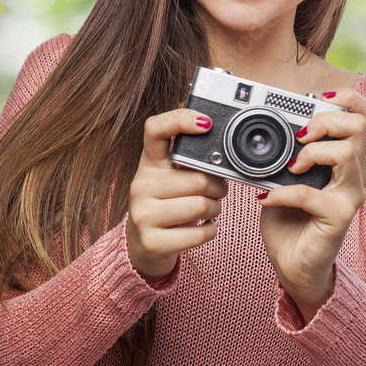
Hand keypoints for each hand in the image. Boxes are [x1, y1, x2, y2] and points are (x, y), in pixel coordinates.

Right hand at [126, 109, 228, 279]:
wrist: (144, 245)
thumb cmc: (167, 204)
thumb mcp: (171, 177)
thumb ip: (191, 161)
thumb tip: (224, 149)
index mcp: (149, 163)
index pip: (155, 129)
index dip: (180, 120)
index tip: (205, 122)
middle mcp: (141, 185)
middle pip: (197, 178)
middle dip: (218, 187)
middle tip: (216, 191)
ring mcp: (143, 214)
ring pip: (200, 205)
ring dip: (215, 208)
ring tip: (209, 209)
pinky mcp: (152, 242)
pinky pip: (199, 234)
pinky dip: (211, 231)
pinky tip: (205, 227)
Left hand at [257, 89, 365, 322]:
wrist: (293, 263)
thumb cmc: (291, 218)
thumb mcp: (285, 176)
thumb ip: (284, 152)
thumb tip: (262, 129)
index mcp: (345, 157)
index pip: (365, 115)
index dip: (346, 99)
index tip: (315, 102)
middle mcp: (355, 173)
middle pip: (359, 126)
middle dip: (325, 121)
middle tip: (299, 136)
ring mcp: (350, 196)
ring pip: (347, 154)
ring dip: (312, 153)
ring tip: (290, 166)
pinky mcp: (338, 218)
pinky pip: (312, 195)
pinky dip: (283, 192)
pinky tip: (266, 198)